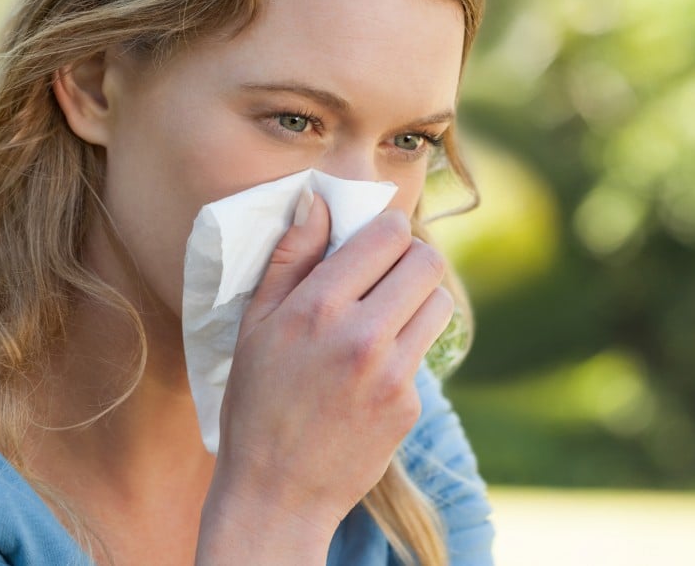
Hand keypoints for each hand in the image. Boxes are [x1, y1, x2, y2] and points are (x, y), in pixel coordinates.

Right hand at [196, 193, 453, 562]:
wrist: (276, 492)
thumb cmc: (255, 402)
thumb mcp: (254, 325)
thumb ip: (289, 258)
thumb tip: (316, 203)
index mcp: (318, 307)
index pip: (387, 234)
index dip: (386, 229)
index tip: (376, 240)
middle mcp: (361, 335)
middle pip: (427, 262)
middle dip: (410, 259)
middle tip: (387, 274)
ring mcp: (392, 373)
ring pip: (440, 303)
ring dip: (418, 299)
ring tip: (386, 316)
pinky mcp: (409, 405)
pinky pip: (426, 352)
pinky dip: (408, 348)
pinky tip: (374, 368)